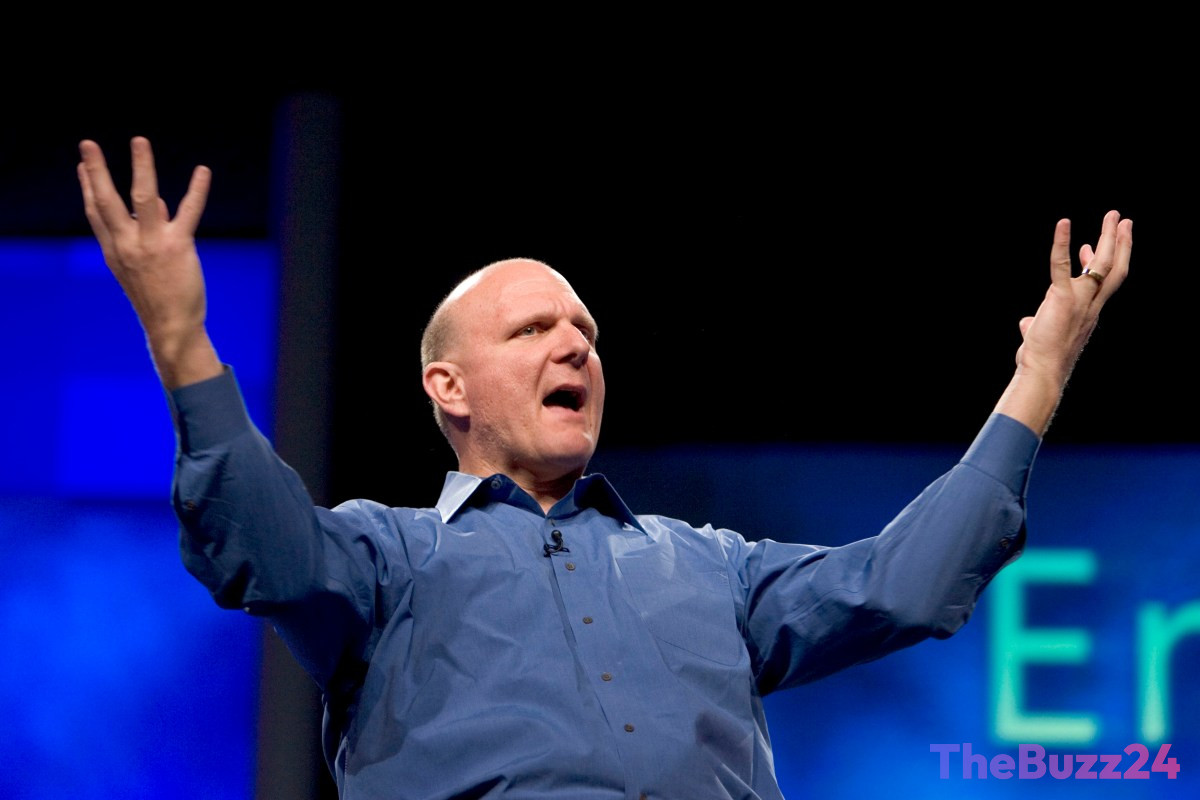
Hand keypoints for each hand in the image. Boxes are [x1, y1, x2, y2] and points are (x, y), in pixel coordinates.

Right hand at [78, 137, 221, 387]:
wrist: (170, 326)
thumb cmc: (158, 296)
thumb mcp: (141, 266)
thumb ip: (145, 232)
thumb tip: (159, 202)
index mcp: (115, 250)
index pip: (96, 213)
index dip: (88, 187)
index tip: (82, 164)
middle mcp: (127, 244)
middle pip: (106, 201)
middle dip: (95, 170)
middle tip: (87, 143)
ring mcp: (151, 244)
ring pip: (143, 197)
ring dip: (141, 167)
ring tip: (139, 141)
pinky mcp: (177, 246)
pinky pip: (188, 212)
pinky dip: (197, 190)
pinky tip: (203, 171)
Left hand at [994, 210, 1131, 433]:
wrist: (1042, 372)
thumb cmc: (1040, 359)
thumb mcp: (1041, 335)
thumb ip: (1036, 325)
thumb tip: (1026, 323)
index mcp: (1088, 312)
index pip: (1102, 283)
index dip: (1097, 262)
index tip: (1091, 245)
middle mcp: (1091, 305)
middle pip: (1115, 269)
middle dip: (1120, 243)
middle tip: (1123, 220)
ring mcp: (1080, 301)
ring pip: (1103, 264)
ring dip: (1109, 236)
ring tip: (1113, 215)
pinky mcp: (1061, 299)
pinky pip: (1062, 266)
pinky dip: (1062, 244)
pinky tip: (1063, 224)